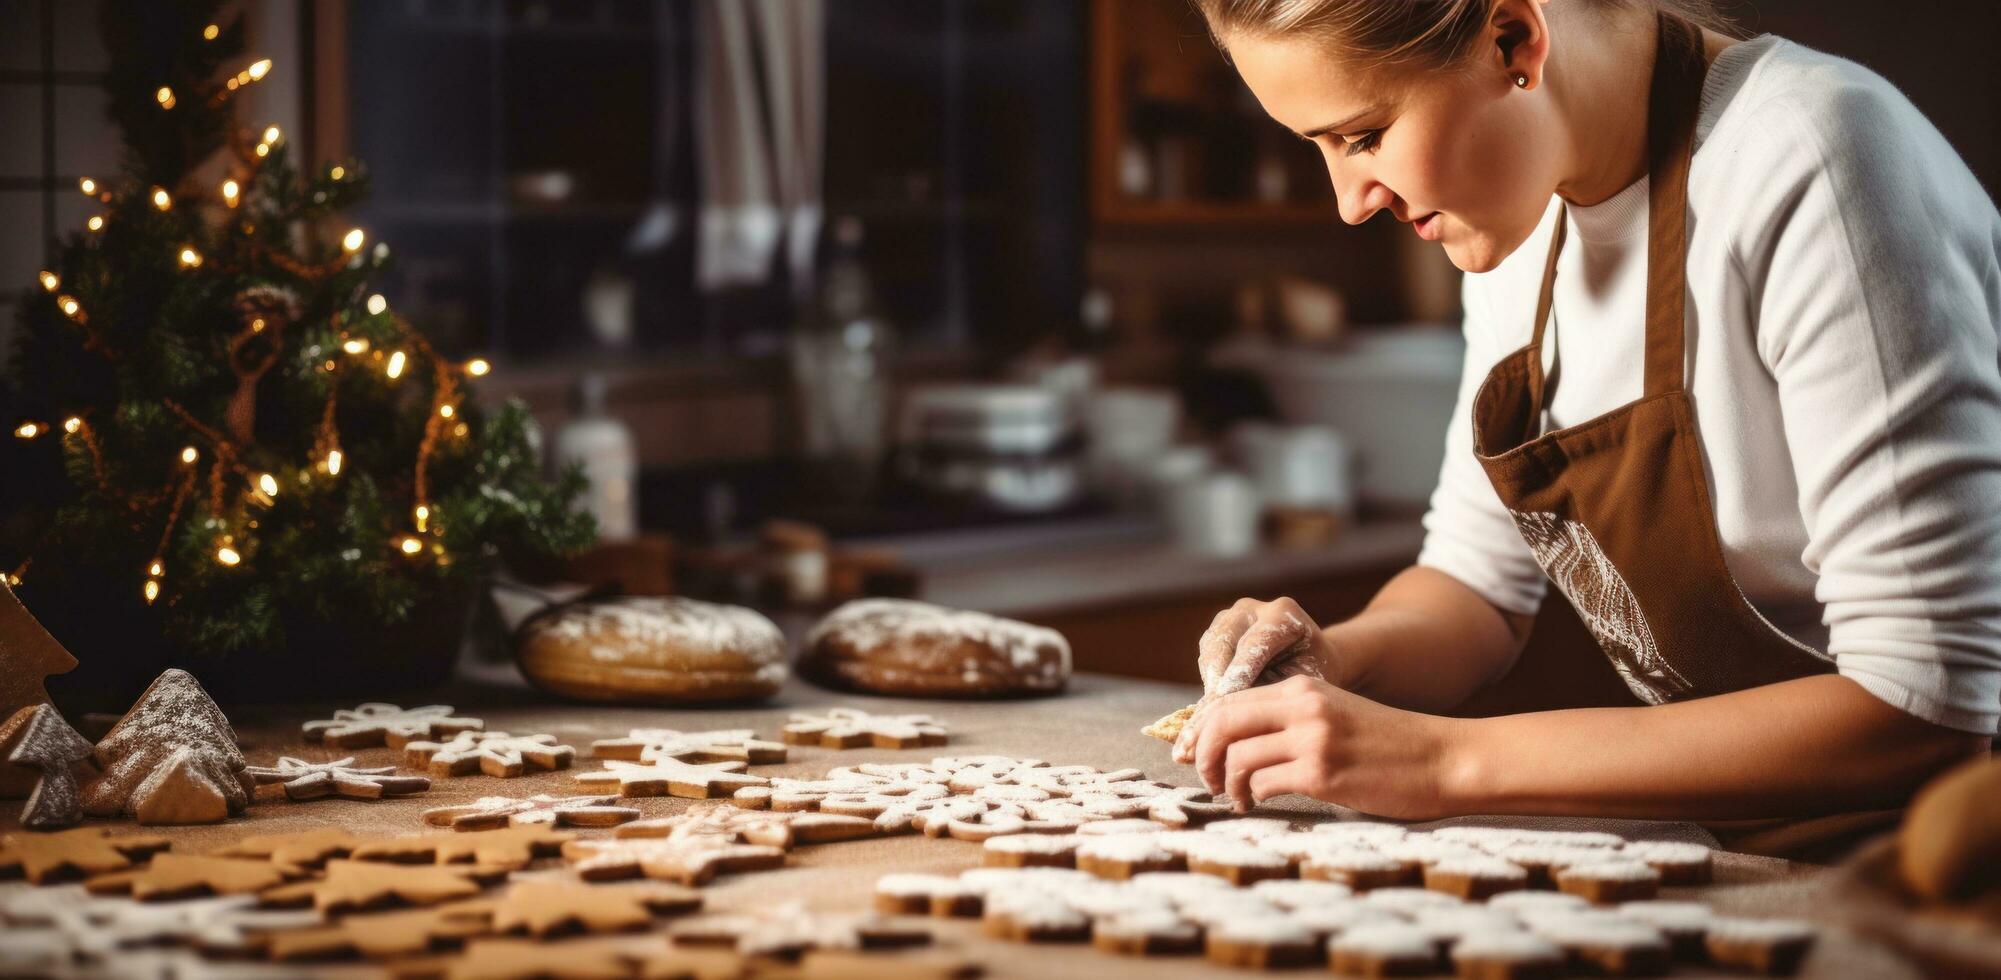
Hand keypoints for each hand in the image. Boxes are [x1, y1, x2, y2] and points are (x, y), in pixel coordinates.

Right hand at [1174, 596, 1339, 762]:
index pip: (1253, 645)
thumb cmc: (1312, 673)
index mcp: (1282, 613)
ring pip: (1210, 648)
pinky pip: (1206, 655)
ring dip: (1208, 682)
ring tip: (1208, 715)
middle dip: (1217, 680)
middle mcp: (1253, 608)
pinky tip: (1211, 707)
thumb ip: (1273, 689)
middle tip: (1211, 716)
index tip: (1227, 703)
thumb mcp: (1302, 681)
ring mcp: (1231, 615)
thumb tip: (1239, 712)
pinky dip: (1207, 680)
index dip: (1238, 675)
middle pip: (1224, 642)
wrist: (1312, 657)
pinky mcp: (1217, 628)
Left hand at [1185, 674, 1462, 821]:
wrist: (1442, 758)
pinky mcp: (1323, 774)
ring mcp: (1312, 740)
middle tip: (1210, 780)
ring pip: (1237, 758)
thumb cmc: (1387, 745)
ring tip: (1238, 798)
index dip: (1203, 731)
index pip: (1229, 702)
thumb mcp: (1334, 715)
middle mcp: (1303, 708)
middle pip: (1222, 725)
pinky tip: (1259, 804)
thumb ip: (1289, 719)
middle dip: (1206, 757)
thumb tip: (1233, 742)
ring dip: (1229, 784)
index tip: (1198, 755)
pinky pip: (1263, 784)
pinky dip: (1253, 797)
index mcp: (1303, 689)